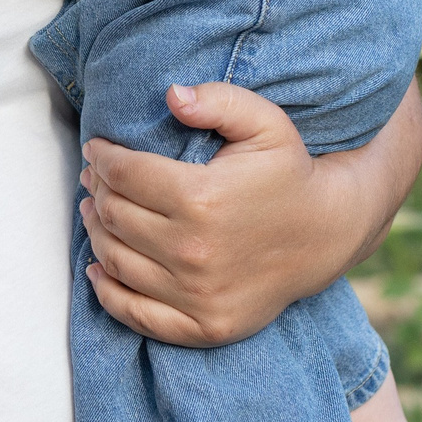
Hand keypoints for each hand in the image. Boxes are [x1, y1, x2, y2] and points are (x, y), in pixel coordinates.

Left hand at [77, 80, 421, 346]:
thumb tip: (171, 95)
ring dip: (96, 232)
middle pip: (115, 215)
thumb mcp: (265, 123)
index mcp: (202, 198)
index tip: (96, 148)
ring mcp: (197, 295)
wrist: (327, 233)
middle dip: (98, 190)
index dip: (102, 157)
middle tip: (94, 177)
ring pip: (116, 260)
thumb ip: (219, 100)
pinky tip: (97, 268)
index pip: (125, 174)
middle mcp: (194, 251)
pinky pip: (135, 314)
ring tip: (93, 211)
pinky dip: (107, 291)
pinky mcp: (203, 327)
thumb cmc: (289, 172)